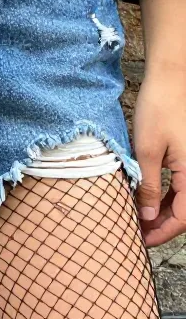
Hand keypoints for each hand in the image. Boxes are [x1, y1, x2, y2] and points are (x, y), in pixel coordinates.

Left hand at [133, 72, 185, 246]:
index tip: (141, 240)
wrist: (170, 78)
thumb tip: (146, 216)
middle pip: (184, 211)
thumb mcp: (146, 151)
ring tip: (138, 218)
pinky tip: (147, 199)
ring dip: (162, 211)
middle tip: (136, 233)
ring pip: (182, 198)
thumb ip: (147, 186)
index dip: (162, 232)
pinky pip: (180, 184)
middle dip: (161, 225)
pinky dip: (165, 195)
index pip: (183, 217)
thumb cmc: (159, 108)